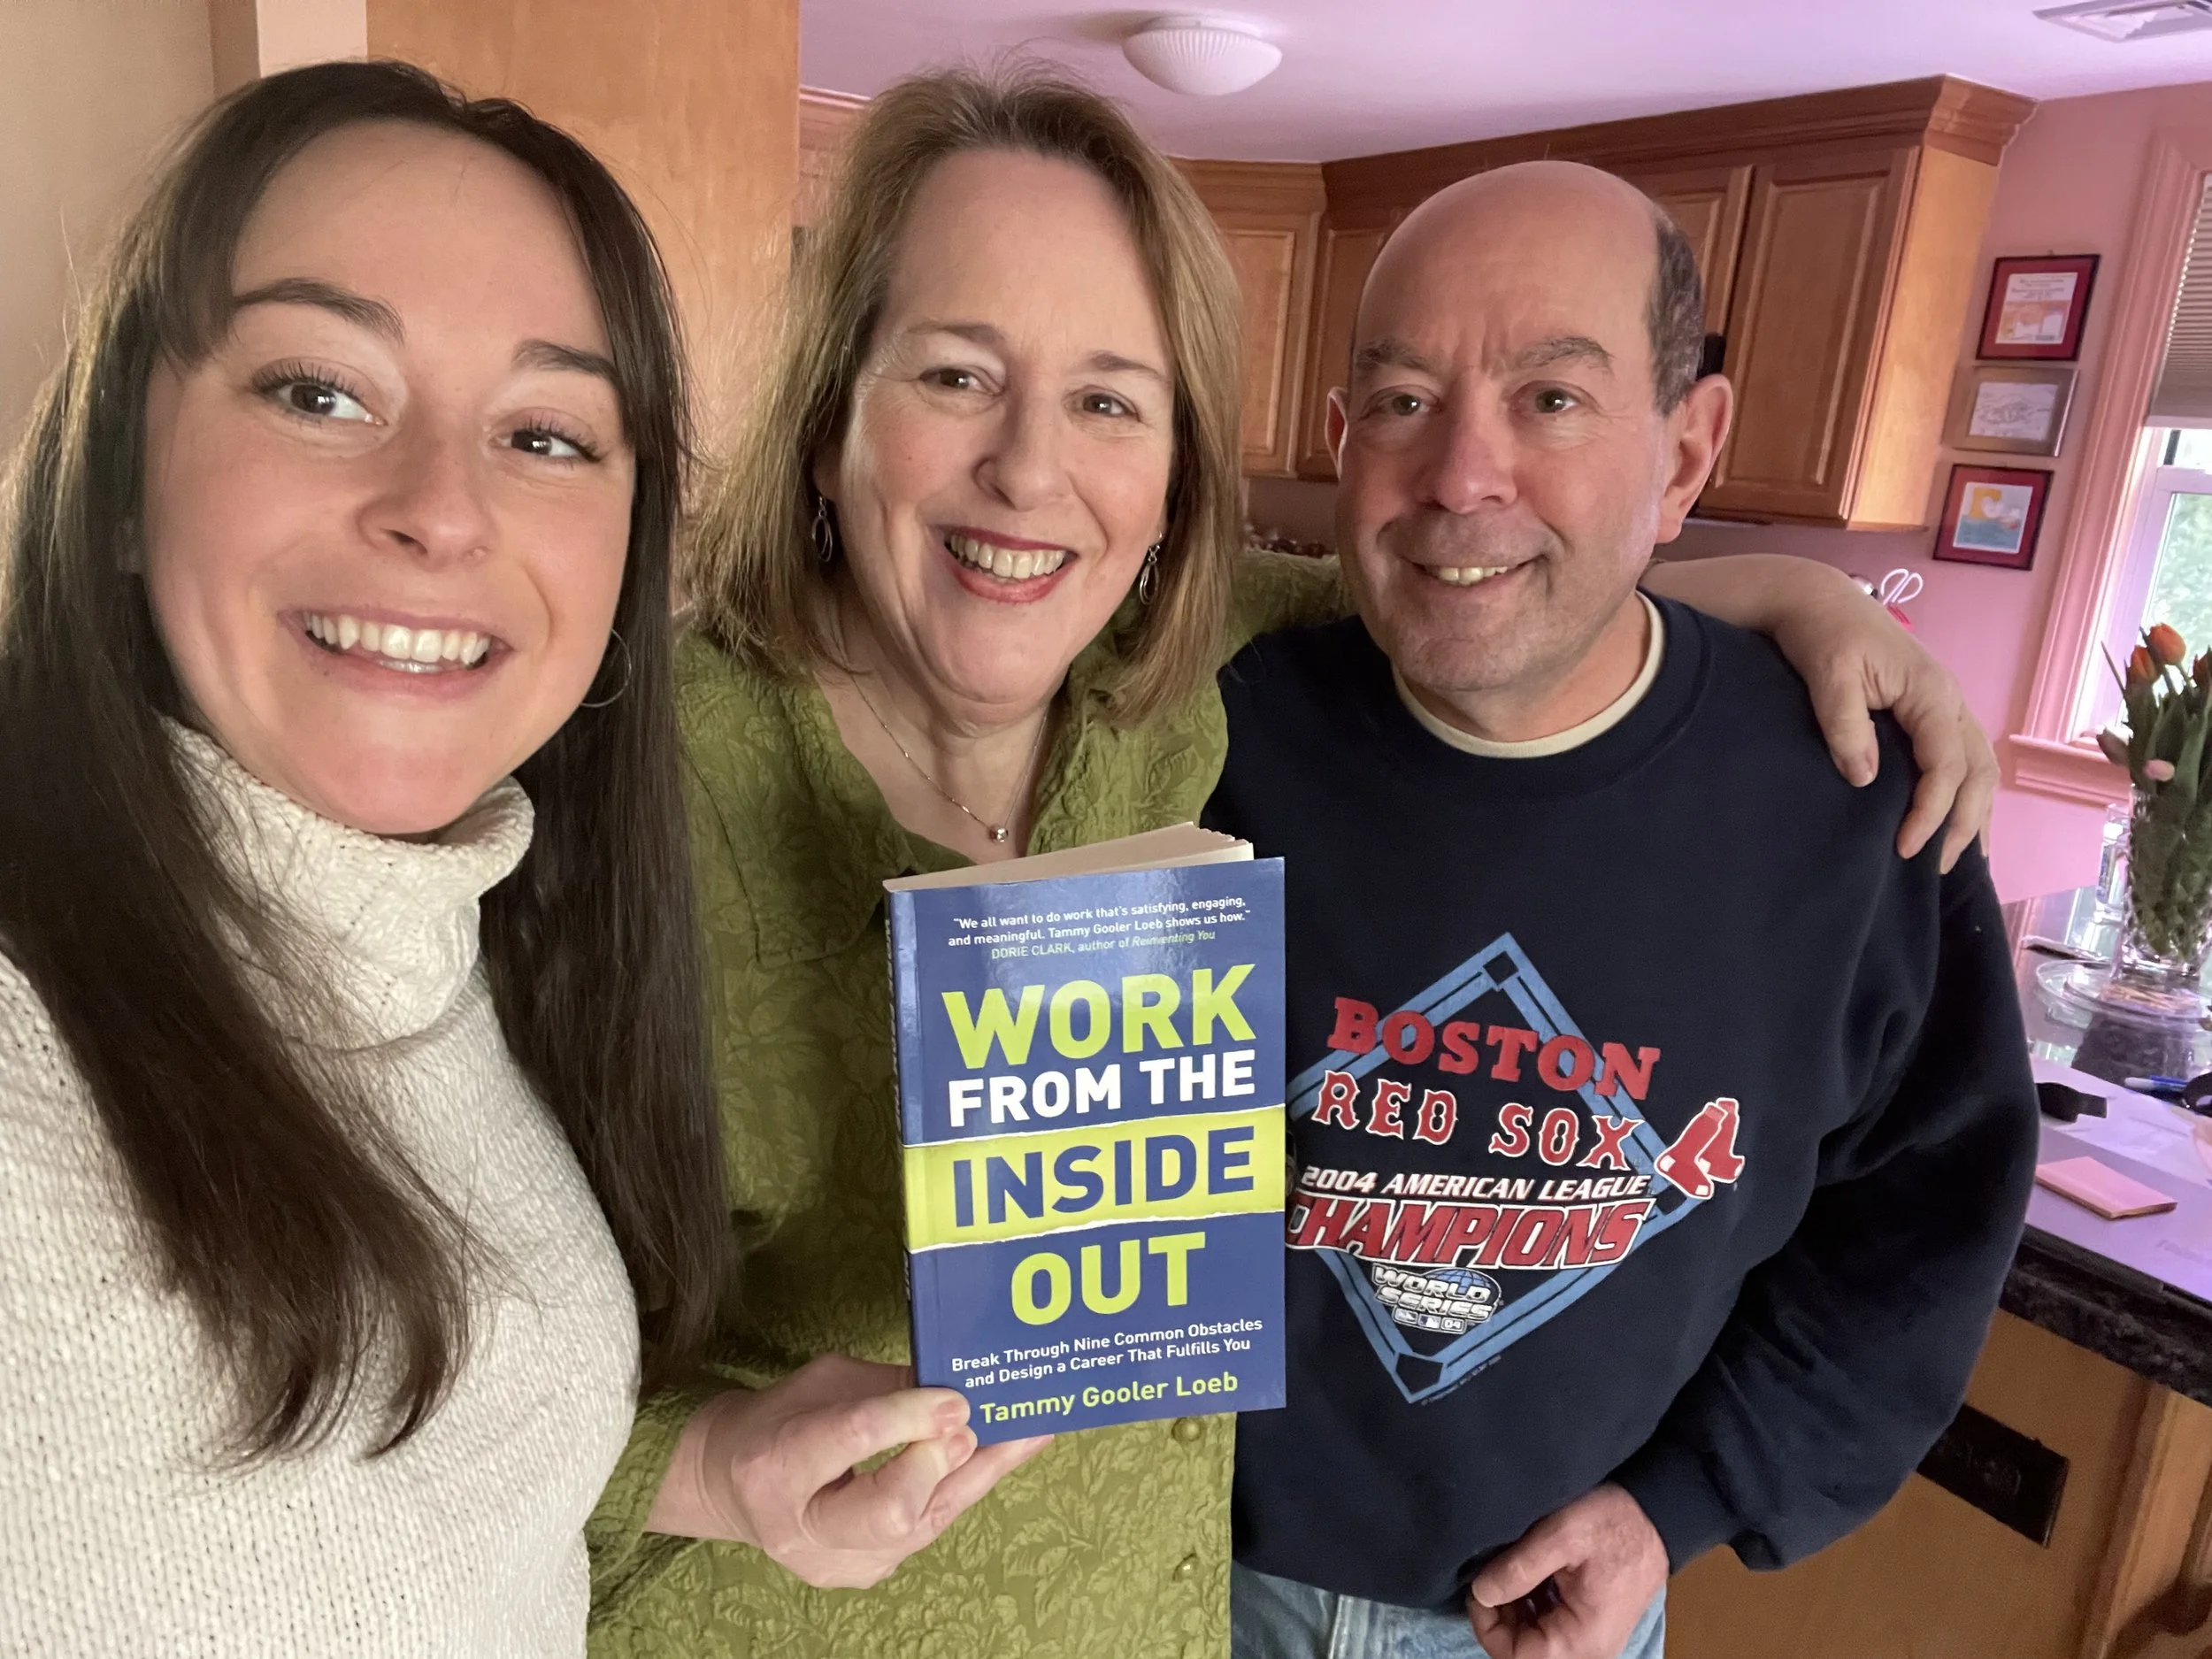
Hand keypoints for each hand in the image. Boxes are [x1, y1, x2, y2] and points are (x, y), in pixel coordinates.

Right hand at [645, 1353, 1050, 1587]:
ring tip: (1030, 1430)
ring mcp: (837, 1562)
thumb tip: (958, 1376)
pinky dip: (966, 1485)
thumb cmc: (782, 1418)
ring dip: (978, 1474)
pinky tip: (1007, 1451)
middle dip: (937, 1467)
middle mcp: (803, 1527)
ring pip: (923, 1526)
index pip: (850, 1440)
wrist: (732, 1484)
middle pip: (887, 1513)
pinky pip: (930, 1527)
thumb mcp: (823, 1381)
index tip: (956, 1398)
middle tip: (972, 1425)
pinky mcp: (866, 1573)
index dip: (909, 1418)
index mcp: (776, 1463)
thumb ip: (886, 1385)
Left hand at [1467, 1484, 1667, 1658]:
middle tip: (1493, 1573)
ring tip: (1511, 1567)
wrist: (1658, 1512)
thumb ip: (1519, 1568)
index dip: (1488, 1626)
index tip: (1479, 1588)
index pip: (1517, 1656)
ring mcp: (1592, 1638)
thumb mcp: (1561, 1535)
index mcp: (1582, 1638)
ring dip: (1516, 1608)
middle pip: (1525, 1650)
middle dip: (1501, 1615)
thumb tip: (1481, 1593)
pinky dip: (1533, 1603)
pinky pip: (1552, 1625)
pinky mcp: (1591, 1623)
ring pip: (1536, 1638)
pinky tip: (1531, 1571)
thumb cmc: (1615, 1522)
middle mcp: (1590, 1650)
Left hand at [1771, 579, 1995, 873]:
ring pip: (1980, 768)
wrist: (1819, 602)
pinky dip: (1967, 795)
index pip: (1947, 766)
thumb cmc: (1822, 635)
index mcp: (1932, 693)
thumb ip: (1845, 726)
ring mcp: (1947, 706)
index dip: (1932, 811)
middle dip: (1965, 824)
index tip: (1905, 848)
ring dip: (1975, 814)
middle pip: (1979, 773)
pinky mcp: (1933, 712)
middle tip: (1935, 868)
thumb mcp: (1828, 675)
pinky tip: (1957, 824)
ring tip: (1959, 859)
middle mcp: (1951, 701)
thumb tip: (1864, 778)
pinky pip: (1964, 759)